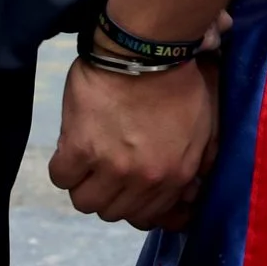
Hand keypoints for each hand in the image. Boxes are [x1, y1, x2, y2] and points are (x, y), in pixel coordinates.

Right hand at [48, 51, 216, 229]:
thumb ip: (199, 164)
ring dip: (85, 185)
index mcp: (174, 175)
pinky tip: (72, 150)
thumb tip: (189, 194)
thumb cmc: (178, 80)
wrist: (148, 49)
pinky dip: (64, 168)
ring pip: (86, 202)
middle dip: (110, 194)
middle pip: (114, 212)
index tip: (127, 192)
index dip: (134, 205)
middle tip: (106, 169)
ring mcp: (111, 165)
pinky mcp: (80, 148)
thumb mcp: (205, 127)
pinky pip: (62, 177)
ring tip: (88, 162)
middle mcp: (143, 178)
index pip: (147, 216)